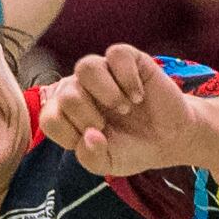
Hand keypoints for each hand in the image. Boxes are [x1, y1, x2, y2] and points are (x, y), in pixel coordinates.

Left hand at [38, 46, 202, 177]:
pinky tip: (139, 96)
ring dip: (107, 93)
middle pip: (67, 93)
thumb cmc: (132, 148)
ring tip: (125, 108)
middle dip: (89, 116)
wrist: (169, 139)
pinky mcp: (129, 59)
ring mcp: (104, 72)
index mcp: (68, 114)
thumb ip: (92, 156)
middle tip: (109, 126)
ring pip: (86, 66)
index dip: (70, 133)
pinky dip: (128, 78)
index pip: (50, 117)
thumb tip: (91, 136)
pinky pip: (117, 54)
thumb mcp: (109, 163)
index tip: (94, 140)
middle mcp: (81, 88)